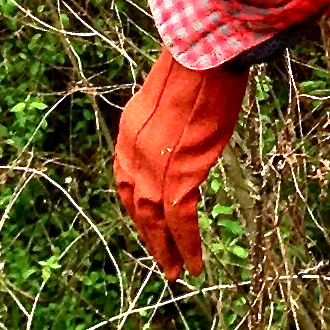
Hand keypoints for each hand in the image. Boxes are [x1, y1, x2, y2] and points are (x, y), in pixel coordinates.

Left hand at [115, 50, 249, 278]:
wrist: (203, 57)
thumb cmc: (197, 67)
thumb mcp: (170, 98)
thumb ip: (167, 124)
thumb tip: (180, 134)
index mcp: (129, 134)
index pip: (126, 182)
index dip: (137, 210)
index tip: (149, 227)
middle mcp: (133, 154)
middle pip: (137, 207)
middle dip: (149, 238)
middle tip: (162, 263)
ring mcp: (155, 166)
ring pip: (155, 221)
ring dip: (166, 250)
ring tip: (176, 272)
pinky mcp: (180, 174)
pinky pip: (180, 220)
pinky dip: (187, 244)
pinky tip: (194, 262)